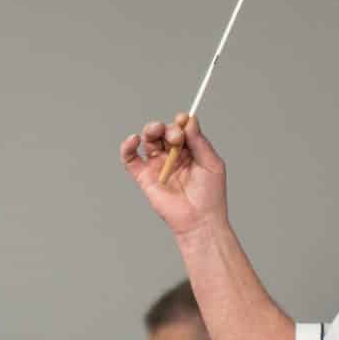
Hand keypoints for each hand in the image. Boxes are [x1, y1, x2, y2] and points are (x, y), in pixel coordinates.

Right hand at [121, 114, 229, 238]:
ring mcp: (157, 165)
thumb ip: (199, 141)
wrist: (199, 220)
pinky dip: (127, 147)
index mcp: (190, 151)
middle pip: (164, 131)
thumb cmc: (210, 195)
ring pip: (148, 140)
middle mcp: (172, 156)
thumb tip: (188, 120)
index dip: (181, 122)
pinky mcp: (144, 177)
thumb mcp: (211, 163)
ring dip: (151, 130)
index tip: (184, 119)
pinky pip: (130, 158)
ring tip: (157, 132)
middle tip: (176, 136)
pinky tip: (133, 140)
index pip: (181, 129)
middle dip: (168, 128)